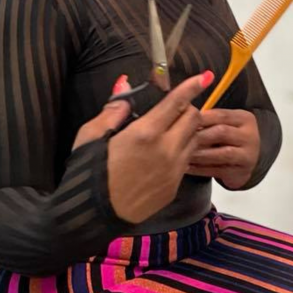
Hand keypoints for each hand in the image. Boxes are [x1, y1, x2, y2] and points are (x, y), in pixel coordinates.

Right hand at [105, 71, 212, 224]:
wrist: (93, 216)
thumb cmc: (88, 172)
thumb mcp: (90, 135)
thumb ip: (113, 109)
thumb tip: (125, 85)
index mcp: (145, 133)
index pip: (176, 103)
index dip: (192, 86)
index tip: (204, 76)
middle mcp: (166, 150)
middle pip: (194, 118)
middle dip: (187, 108)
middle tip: (172, 109)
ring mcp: (173, 170)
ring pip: (194, 139)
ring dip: (187, 130)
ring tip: (169, 131)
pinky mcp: (174, 187)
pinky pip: (186, 161)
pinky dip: (181, 150)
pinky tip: (163, 154)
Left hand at [186, 108, 260, 189]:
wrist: (245, 161)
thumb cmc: (228, 139)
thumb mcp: (224, 124)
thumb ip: (209, 120)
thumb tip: (183, 118)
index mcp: (244, 119)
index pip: (221, 115)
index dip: (200, 118)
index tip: (182, 121)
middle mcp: (250, 136)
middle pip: (222, 132)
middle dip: (199, 136)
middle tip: (179, 138)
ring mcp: (248, 155)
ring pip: (222, 154)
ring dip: (200, 154)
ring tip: (182, 153)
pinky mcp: (241, 172)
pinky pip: (218, 170)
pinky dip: (200, 169)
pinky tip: (186, 166)